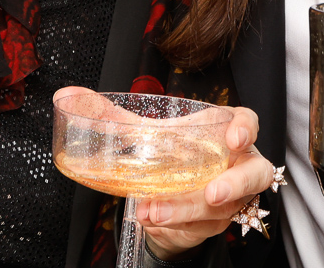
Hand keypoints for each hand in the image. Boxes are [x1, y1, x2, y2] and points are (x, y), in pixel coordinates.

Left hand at [90, 93, 272, 260]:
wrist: (166, 198)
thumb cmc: (167, 158)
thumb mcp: (141, 136)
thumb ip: (108, 117)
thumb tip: (69, 95)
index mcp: (220, 133)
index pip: (247, 123)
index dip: (246, 129)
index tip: (235, 136)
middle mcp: (233, 165)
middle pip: (254, 174)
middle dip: (236, 184)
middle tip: (212, 192)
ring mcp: (229, 197)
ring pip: (223, 207)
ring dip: (187, 209)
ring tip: (153, 210)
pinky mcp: (214, 222)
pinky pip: (203, 226)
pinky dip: (177, 223)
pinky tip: (153, 218)